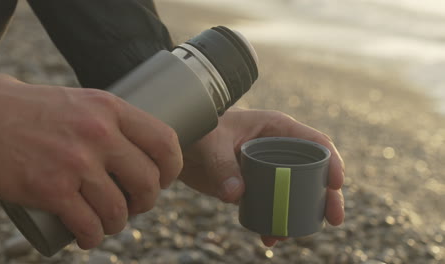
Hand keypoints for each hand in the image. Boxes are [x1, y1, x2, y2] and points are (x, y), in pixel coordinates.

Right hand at [0, 74, 182, 248]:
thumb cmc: (26, 108)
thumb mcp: (76, 100)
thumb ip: (103, 118)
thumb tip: (130, 141)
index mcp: (109, 108)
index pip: (164, 140)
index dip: (172, 166)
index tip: (164, 178)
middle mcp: (99, 134)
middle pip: (147, 180)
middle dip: (147, 201)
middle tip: (136, 204)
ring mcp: (76, 163)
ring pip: (118, 209)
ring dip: (118, 224)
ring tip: (110, 222)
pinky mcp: (51, 190)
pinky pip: (88, 225)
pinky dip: (92, 238)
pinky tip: (89, 237)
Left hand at [179, 107, 344, 245]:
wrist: (180, 145)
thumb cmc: (199, 129)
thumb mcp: (211, 142)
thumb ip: (223, 166)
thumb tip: (237, 195)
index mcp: (275, 128)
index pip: (314, 142)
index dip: (331, 161)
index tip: (337, 184)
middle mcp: (277, 148)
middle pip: (312, 172)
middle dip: (326, 196)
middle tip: (335, 219)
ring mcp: (267, 169)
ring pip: (294, 192)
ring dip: (298, 214)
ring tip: (290, 233)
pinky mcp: (254, 186)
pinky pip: (272, 204)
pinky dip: (273, 221)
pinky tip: (268, 237)